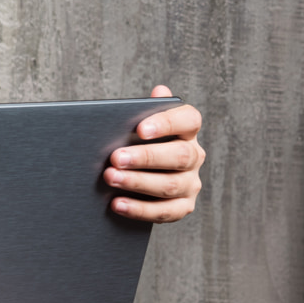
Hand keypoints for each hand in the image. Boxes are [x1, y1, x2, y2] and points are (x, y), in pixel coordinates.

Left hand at [104, 85, 204, 222]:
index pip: (188, 120)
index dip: (166, 123)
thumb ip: (145, 110)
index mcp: (186, 130)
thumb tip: (159, 90)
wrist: (135, 178)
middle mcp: (194, 156)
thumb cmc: (133, 143)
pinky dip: (140, 209)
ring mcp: (191, 183)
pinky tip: (116, 204)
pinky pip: (165, 211)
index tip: (140, 129)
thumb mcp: (136, 125)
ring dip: (137, 182)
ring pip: (170, 185)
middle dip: (145, 157)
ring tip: (109, 178)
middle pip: (179, 156)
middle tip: (114, 158)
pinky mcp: (183, 206)